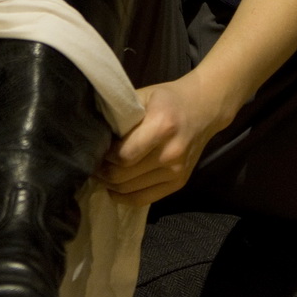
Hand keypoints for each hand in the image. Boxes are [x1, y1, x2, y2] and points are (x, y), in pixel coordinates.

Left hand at [99, 73, 235, 206]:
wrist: (205, 108)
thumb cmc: (168, 99)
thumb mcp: (143, 96)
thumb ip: (120, 115)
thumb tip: (91, 135)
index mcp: (162, 127)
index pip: (122, 156)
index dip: (104, 155)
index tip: (98, 148)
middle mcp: (171, 152)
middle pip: (122, 176)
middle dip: (102, 172)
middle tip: (94, 163)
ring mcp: (177, 171)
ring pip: (128, 190)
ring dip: (110, 184)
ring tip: (104, 172)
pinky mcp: (179, 183)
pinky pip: (143, 200)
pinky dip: (124, 196)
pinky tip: (115, 187)